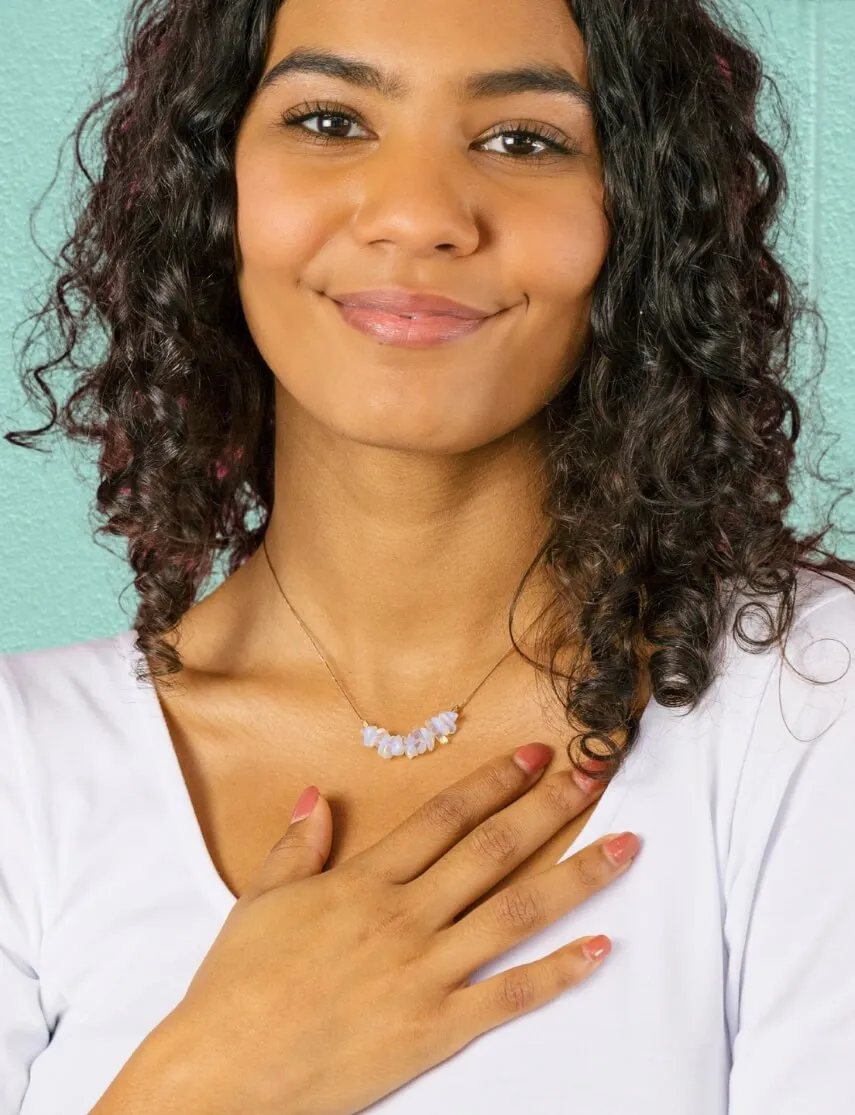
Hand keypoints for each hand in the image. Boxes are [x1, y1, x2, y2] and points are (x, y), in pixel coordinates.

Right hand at [152, 743, 638, 1113]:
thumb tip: (315, 796)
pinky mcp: (436, 1029)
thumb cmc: (237, 985)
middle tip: (595, 774)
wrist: (224, 1071)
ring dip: (578, 876)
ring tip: (626, 847)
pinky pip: (511, 996)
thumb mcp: (259, 901)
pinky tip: (601, 949)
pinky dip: (561, 973)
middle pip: (494, 849)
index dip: (494, 780)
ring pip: (518, 912)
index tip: (535, 756)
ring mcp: (425, 972)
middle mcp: (405, 916)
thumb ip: (296, 845)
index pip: (445, 815)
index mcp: (365, 880)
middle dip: (550, 807)